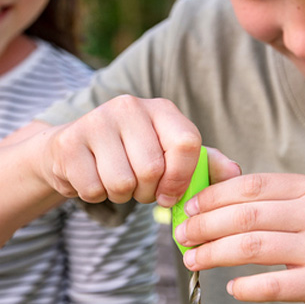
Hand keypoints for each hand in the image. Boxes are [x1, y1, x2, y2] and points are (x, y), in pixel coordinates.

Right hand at [39, 95, 205, 206]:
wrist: (69, 150)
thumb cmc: (126, 154)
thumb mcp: (166, 154)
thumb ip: (202, 163)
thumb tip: (236, 174)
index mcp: (160, 109)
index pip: (186, 143)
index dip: (181, 178)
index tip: (169, 196)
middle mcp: (128, 106)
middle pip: (151, 169)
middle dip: (145, 193)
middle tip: (136, 189)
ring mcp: (95, 122)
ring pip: (121, 183)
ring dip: (120, 196)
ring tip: (114, 182)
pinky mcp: (69, 143)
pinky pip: (93, 189)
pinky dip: (96, 196)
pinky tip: (92, 179)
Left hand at [174, 173, 304, 303]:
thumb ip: (267, 202)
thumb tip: (205, 200)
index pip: (250, 186)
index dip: (212, 197)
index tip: (189, 209)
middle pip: (244, 216)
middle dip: (203, 227)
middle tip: (182, 237)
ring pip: (249, 247)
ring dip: (212, 254)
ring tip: (193, 259)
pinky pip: (271, 285)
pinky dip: (244, 288)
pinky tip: (232, 288)